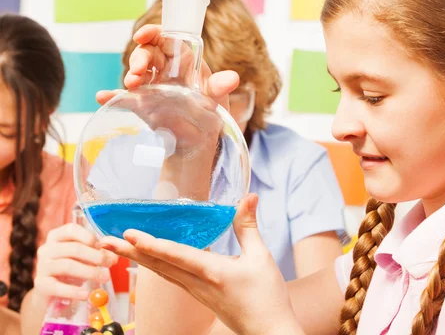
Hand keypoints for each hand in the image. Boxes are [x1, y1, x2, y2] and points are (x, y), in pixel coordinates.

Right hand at [32, 223, 117, 304]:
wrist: (51, 294)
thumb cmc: (71, 270)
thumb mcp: (83, 257)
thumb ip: (97, 252)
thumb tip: (114, 253)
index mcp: (57, 237)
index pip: (72, 230)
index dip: (90, 237)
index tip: (105, 247)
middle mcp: (47, 249)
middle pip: (74, 248)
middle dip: (96, 256)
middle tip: (110, 263)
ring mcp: (42, 266)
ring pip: (68, 266)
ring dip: (90, 272)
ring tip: (105, 278)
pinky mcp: (40, 285)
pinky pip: (57, 286)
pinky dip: (73, 291)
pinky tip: (86, 294)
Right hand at [95, 25, 239, 176]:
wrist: (200, 142)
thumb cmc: (211, 113)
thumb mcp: (217, 98)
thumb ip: (221, 86)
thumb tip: (232, 78)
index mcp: (183, 61)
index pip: (165, 39)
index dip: (152, 33)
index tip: (144, 35)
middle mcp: (165, 71)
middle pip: (147, 54)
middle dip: (139, 57)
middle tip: (138, 70)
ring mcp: (152, 87)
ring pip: (136, 73)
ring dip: (130, 74)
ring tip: (132, 83)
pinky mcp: (143, 105)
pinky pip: (125, 98)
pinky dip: (112, 96)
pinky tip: (103, 97)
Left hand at [99, 195, 303, 334]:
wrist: (268, 332)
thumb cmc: (267, 297)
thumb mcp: (261, 258)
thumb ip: (248, 227)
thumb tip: (248, 197)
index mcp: (212, 272)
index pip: (175, 256)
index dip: (151, 244)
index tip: (129, 233)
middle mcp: (197, 283)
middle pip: (157, 265)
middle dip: (129, 252)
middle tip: (103, 240)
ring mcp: (195, 292)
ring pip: (160, 272)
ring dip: (137, 259)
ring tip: (117, 247)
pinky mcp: (198, 296)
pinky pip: (170, 277)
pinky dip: (154, 265)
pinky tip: (148, 259)